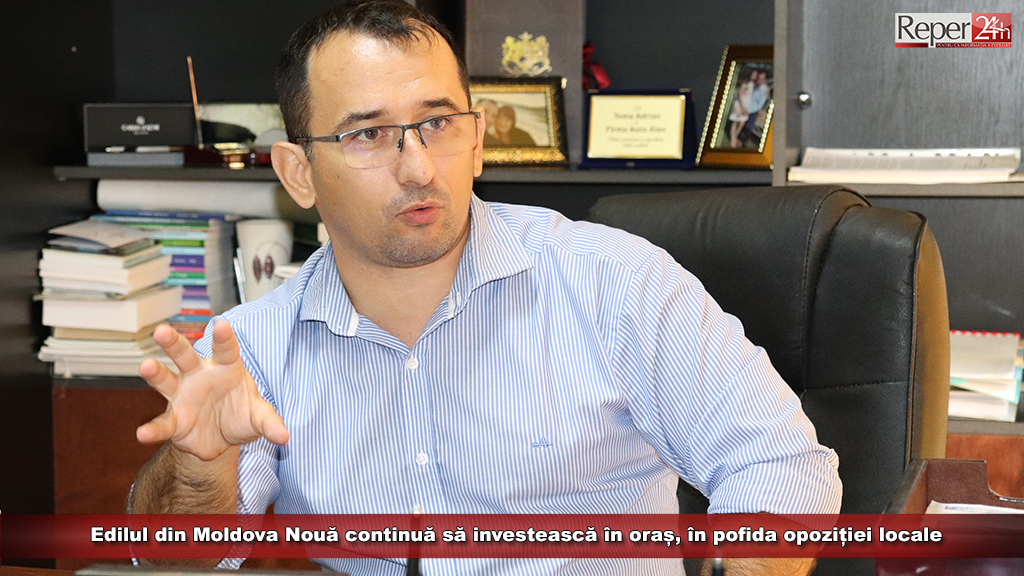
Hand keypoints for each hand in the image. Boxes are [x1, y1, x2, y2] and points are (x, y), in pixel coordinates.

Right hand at [136, 320, 288, 460]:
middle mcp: (200, 376)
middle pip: (185, 355)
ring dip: (155, 372)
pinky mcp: (175, 420)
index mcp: (226, 367)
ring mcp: (183, 395)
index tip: (222, 324)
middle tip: (162, 330)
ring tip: (145, 365)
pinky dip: (153, 429)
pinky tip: (143, 433)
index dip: (224, 337)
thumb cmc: (241, 414)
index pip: (226, 349)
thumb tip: (284, 436)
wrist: (223, 438)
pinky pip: (163, 422)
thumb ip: (270, 423)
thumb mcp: (259, 417)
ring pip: (166, 379)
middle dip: (174, 342)